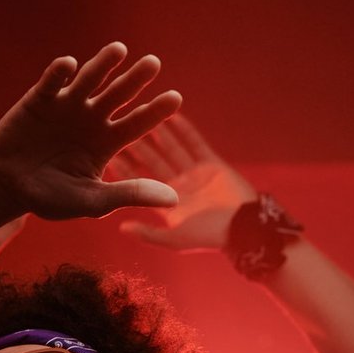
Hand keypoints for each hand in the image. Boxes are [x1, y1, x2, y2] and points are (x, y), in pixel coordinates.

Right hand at [0, 42, 181, 219]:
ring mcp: (67, 106)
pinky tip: (69, 64)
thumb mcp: (95, 200)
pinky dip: (59, 73)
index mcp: (108, 141)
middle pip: (119, 94)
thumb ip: (131, 194)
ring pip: (90, 80)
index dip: (156, 110)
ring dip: (102, 65)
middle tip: (154, 63)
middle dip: (135, 79)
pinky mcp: (40, 100)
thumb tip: (174, 199)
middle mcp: (91, 118)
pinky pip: (52, 83)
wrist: (10, 190)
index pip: (138, 122)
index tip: (176, 98)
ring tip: (118, 50)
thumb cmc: (54, 198)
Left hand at [113, 114, 255, 250]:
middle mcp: (179, 186)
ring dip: (159, 132)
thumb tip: (120, 226)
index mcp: (167, 202)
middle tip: (118, 124)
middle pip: (154, 161)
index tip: (108, 153)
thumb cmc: (209, 238)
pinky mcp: (213, 164)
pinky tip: (172, 115)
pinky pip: (196, 144)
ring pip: (173, 149)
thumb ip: (148, 233)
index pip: (140, 181)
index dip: (125, 168)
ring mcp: (196, 174)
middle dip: (138, 145)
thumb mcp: (174, 239)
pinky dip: (185, 130)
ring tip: (143, 112)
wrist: (245, 229)